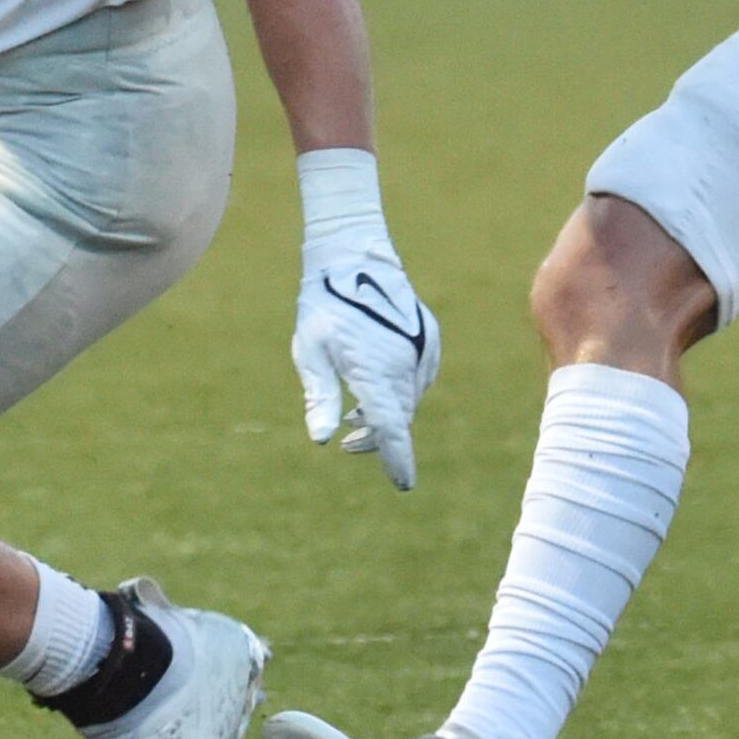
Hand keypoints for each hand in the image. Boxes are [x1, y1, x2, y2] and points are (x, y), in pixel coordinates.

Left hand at [290, 147, 438, 489]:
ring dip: (388, 415)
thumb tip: (322, 439)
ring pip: (410, 400)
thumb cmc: (324, 305)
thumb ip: (320, 397)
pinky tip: (377, 390)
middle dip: (380, 440)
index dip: (396, 458)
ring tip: (356, 419)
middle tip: (350, 445)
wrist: (354, 256)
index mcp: (375, 370)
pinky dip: (401, 393)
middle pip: (399, 418)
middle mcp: (405, 362)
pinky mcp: (428, 338)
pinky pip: (418, 379)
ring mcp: (421, 349)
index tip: (403, 483)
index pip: (390, 427)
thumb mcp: (310, 352)